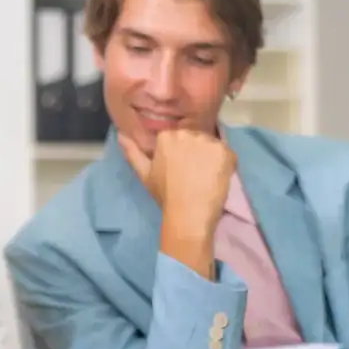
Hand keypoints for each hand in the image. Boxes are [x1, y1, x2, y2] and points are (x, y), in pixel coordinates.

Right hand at [118, 128, 235, 276]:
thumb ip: (132, 152)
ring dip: (211, 157)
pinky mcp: (225, 151)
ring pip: (212, 145)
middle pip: (196, 137)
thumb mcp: (144, 174)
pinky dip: (225, 164)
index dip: (182, 152)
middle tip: (194, 173)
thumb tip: (121, 135)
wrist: (188, 215)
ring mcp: (207, 141)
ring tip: (206, 176)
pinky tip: (217, 178)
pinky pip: (227, 153)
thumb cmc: (166, 196)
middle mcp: (186, 133)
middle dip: (197, 151)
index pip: (179, 137)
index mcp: (166, 136)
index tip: (181, 168)